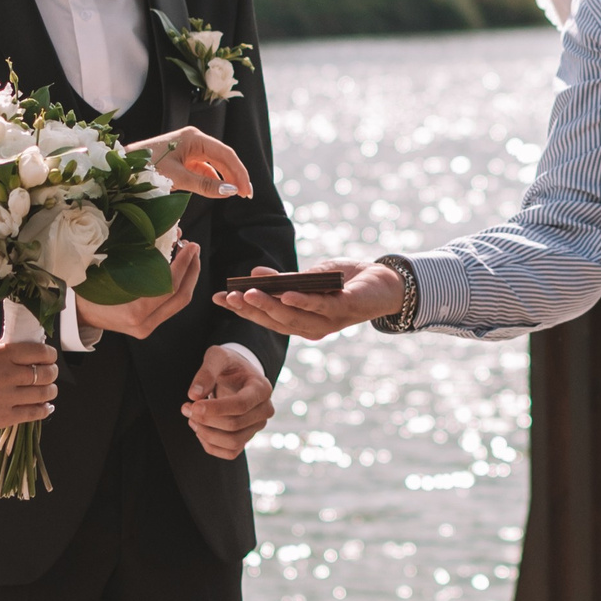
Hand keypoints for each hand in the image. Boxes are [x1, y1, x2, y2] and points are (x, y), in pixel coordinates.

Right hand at [0, 339, 56, 439]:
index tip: (48, 356)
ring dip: (50, 391)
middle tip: (49, 374)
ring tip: (48, 391)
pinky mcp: (3, 418)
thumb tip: (10, 354)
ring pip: (44, 393)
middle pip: (45, 373)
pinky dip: (44, 410)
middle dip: (51, 373)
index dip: (49, 354)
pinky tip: (44, 408)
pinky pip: (34, 413)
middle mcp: (7, 375)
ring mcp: (7, 398)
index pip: (39, 352)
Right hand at [78, 238, 201, 340]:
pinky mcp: (148, 325)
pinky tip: (178, 270)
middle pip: (181, 298)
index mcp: (134, 312)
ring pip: (179, 303)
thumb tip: (158, 233)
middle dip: (192, 271)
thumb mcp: (106, 271)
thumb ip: (131, 258)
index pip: (169, 287)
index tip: (190, 246)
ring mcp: (147, 327)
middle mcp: (144, 324)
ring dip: (188, 278)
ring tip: (189, 256)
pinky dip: (178, 286)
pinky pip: (171, 305)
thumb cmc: (88, 288)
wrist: (77, 314)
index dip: (183, 265)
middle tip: (193, 248)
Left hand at [134, 127, 251, 198]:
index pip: (226, 154)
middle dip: (235, 176)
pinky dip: (212, 179)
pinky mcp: (183, 157)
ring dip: (225, 178)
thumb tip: (230, 191)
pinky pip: (204, 167)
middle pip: (223, 157)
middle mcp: (194, 139)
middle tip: (245, 195)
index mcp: (194, 137)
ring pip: (215, 163)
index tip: (246, 191)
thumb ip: (204, 185)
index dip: (240, 172)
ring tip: (235, 194)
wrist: (121, 166)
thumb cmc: (145, 168)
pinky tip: (217, 190)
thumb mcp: (177, 178)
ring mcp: (189, 147)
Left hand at [183, 343, 273, 458]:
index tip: (193, 406)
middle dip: (206, 419)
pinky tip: (199, 429)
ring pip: (233, 442)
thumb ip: (206, 372)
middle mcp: (265, 410)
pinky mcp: (248, 438)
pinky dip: (211, 445)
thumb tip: (194, 394)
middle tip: (186, 407)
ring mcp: (257, 426)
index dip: (216, 409)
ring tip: (191, 419)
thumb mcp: (218, 357)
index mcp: (261, 388)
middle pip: (235, 425)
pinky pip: (230, 452)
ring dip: (206, 434)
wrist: (238, 375)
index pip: (241, 405)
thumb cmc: (229, 365)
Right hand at [215, 258, 402, 340]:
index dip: (240, 309)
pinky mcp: (344, 309)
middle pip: (274, 320)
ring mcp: (327, 322)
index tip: (216, 297)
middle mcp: (312, 327)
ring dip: (269, 306)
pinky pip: (319, 307)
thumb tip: (256, 273)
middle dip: (248, 309)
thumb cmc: (345, 280)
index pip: (265, 317)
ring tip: (247, 293)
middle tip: (226, 297)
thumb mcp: (310, 277)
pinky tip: (285, 294)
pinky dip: (301, 301)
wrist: (384, 283)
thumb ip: (286, 281)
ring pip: (293, 317)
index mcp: (301, 320)